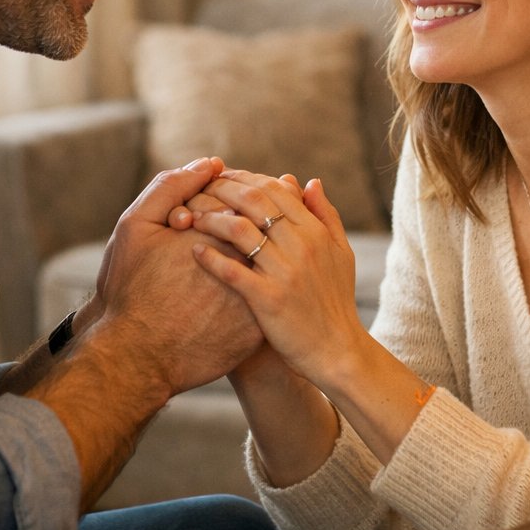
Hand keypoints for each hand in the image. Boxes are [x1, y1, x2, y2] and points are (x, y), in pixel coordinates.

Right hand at [90, 158, 263, 394]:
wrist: (135, 357)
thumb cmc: (130, 289)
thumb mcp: (136, 227)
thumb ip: (171, 187)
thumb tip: (211, 164)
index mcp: (219, 232)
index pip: (244, 200)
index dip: (228, 198)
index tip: (208, 209)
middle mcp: (246, 263)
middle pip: (263, 230)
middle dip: (249, 224)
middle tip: (221, 233)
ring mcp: (256, 299)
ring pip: (269, 265)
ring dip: (258, 255)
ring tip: (229, 259)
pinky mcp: (258, 330)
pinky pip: (268, 300)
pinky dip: (258, 289)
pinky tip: (236, 289)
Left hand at [189, 172, 367, 388]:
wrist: (338, 352)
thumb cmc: (336, 301)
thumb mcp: (341, 253)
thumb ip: (326, 215)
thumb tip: (311, 182)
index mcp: (316, 231)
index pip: (274, 189)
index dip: (243, 178)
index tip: (221, 177)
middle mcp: (301, 246)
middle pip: (253, 201)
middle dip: (220, 190)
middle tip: (196, 189)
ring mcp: (284, 272)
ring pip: (239, 229)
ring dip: (209, 217)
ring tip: (188, 217)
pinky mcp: (268, 299)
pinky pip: (232, 271)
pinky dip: (210, 258)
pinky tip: (194, 252)